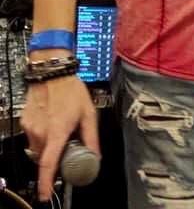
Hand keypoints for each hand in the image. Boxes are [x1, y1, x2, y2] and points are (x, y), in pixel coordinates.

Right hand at [20, 76, 99, 201]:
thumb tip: (95, 156)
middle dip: (56, 156)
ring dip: (49, 146)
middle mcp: (41, 131)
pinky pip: (34, 138)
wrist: (52, 72)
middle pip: (46, 157)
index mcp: (57, 131)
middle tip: (68, 143)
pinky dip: (42, 136)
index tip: (44, 195)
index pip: (49, 163)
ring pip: (39, 148)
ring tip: (60, 128)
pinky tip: (51, 121)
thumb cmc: (71, 90)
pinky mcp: (25, 122)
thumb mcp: (89, 112)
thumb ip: (91, 137)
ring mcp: (30, 127)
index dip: (46, 182)